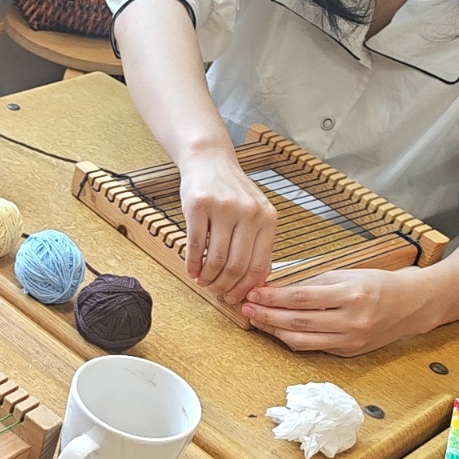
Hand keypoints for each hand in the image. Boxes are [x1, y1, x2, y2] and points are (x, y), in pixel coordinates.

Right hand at [179, 149, 277, 303]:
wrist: (209, 160)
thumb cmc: (231, 192)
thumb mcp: (254, 213)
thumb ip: (257, 243)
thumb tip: (256, 283)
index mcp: (268, 218)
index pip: (259, 266)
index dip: (245, 288)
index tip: (234, 297)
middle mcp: (249, 213)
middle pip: (237, 266)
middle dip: (224, 286)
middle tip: (215, 292)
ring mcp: (224, 208)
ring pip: (216, 259)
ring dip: (207, 277)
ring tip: (202, 281)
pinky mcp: (199, 206)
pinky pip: (196, 245)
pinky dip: (192, 264)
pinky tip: (191, 270)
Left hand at [241, 269, 433, 355]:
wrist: (413, 305)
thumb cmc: (379, 284)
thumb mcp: (349, 274)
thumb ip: (315, 282)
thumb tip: (277, 288)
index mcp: (351, 294)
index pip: (301, 297)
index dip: (273, 297)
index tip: (253, 293)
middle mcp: (352, 320)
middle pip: (297, 321)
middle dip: (267, 315)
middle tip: (246, 308)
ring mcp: (351, 339)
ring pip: (301, 340)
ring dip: (274, 331)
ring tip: (257, 320)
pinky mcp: (349, 351)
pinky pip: (313, 347)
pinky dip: (292, 339)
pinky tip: (278, 329)